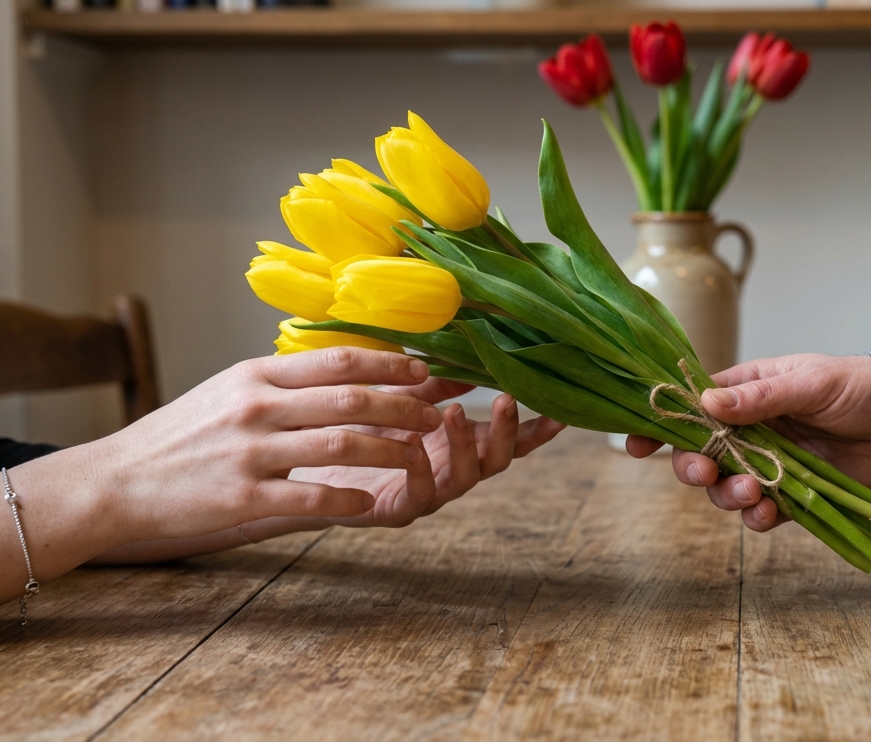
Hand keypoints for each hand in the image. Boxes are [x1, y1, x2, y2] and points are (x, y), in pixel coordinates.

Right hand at [90, 371, 565, 562]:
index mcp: (257, 375)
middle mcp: (257, 405)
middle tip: (438, 415)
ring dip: (390, 449)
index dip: (393, 366)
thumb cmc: (181, 436)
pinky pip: (312, 496)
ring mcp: (250, 451)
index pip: (341, 360)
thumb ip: (285, 382)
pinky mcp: (242, 497)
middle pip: (352, 397)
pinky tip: (373, 503)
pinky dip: (350, 501)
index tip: (428, 371)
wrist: (114, 481)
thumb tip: (349, 370)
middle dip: (405, 405)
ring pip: (341, 443)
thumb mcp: (230, 391)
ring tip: (418, 456)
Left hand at [290, 379, 565, 526]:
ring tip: (455, 413)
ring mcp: (430, 492)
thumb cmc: (360, 429)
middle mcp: (452, 470)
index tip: (562, 414)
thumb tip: (471, 361)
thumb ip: (437, 384)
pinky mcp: (397, 509)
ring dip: (465, 445)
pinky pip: (419, 493)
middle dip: (505, 432)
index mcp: (459, 444)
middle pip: (497, 460)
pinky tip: (415, 446)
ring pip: (464, 477)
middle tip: (505, 401)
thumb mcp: (403, 398)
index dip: (537, 431)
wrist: (309, 467)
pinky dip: (421, 469)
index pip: (509, 439)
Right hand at [626, 354, 870, 531]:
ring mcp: (770, 465)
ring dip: (726, 494)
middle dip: (692, 466)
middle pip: (700, 453)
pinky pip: (761, 513)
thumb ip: (760, 397)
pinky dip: (757, 517)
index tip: (633, 444)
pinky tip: (766, 512)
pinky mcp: (794, 497)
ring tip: (748, 492)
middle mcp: (751, 431)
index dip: (660, 426)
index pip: (691, 408)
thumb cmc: (862, 388)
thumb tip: (705, 404)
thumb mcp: (810, 382)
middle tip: (703, 471)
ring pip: (725, 487)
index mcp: (747, 393)